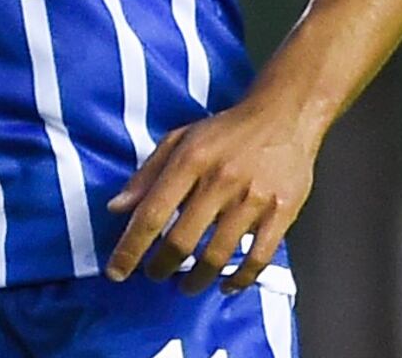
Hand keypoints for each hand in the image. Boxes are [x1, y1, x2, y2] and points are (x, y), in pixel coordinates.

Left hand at [105, 93, 322, 291]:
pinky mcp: (282, 212)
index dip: (131, 247)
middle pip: (182, 240)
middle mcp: (219, 181)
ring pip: (218, 255)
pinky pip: (259, 257)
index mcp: (189, 161)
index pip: (152, 213)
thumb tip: (117, 208)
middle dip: (162, 267)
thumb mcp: (179, 140)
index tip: (117, 271)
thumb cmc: (226, 130)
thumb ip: (147, 175)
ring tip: (187, 286)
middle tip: (155, 275)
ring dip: (197, 279)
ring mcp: (252, 199)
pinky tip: (227, 285)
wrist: (284, 116)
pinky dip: (240, 279)